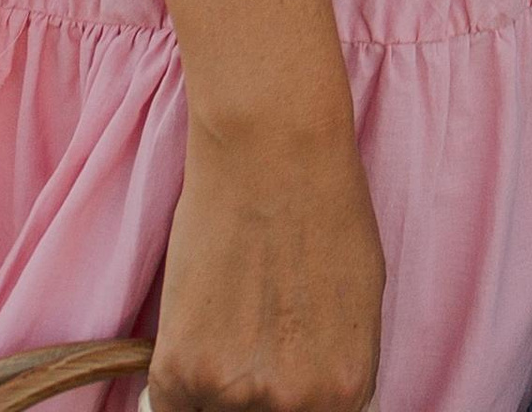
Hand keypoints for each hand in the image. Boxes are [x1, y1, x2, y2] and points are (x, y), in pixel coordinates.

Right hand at [149, 106, 383, 411]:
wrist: (272, 147)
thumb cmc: (325, 207)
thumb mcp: (360, 304)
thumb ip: (335, 371)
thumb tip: (316, 404)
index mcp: (345, 390)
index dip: (289, 409)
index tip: (273, 393)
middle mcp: (292, 404)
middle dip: (253, 399)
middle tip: (251, 345)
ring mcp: (231, 391)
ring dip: (216, 385)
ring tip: (228, 322)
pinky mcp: (177, 371)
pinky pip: (171, 408)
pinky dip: (180, 380)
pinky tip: (197, 328)